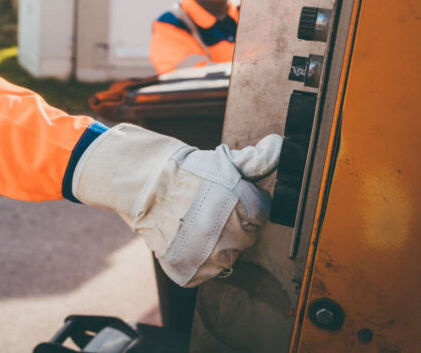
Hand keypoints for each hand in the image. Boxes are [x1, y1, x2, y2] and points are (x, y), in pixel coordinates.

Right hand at [72, 125, 281, 286]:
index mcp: (245, 207)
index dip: (244, 203)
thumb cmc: (185, 171)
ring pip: (228, 258)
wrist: (141, 185)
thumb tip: (279, 147)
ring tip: (194, 224)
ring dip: (216, 244)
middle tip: (207, 209)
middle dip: (232, 224)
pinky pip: (207, 273)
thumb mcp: (223, 161)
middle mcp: (231, 235)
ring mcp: (210, 256)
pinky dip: (198, 261)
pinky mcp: (192, 271)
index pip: (261, 214)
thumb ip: (257, 160)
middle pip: (246, 238)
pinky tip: (186, 240)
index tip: (224, 196)